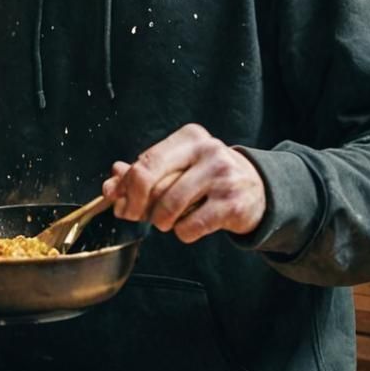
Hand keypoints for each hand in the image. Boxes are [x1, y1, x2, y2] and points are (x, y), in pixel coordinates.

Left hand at [102, 124, 265, 243]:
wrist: (258, 190)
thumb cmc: (209, 178)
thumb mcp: (179, 167)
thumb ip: (144, 173)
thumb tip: (111, 183)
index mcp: (189, 138)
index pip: (144, 162)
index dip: (125, 187)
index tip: (119, 202)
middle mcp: (207, 150)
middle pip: (150, 180)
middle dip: (137, 205)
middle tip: (137, 215)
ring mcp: (222, 176)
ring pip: (168, 207)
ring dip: (162, 221)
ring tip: (171, 219)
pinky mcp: (232, 204)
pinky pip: (189, 227)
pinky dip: (183, 232)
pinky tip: (192, 225)